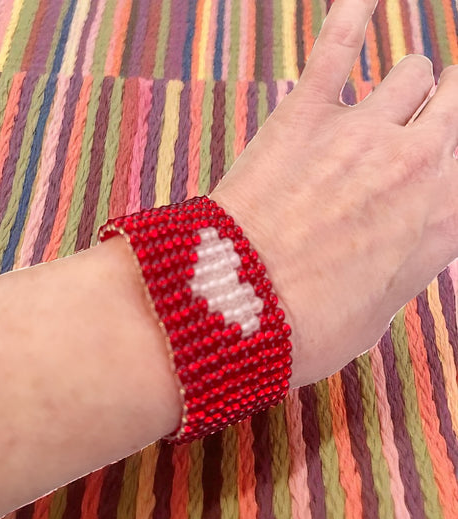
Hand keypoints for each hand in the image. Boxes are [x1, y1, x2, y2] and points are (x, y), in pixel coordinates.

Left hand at [209, 0, 457, 386]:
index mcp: (442, 224)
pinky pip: (340, 44)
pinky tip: (362, 2)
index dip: (449, 163)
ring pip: (415, 70)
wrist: (240, 309)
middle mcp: (418, 167)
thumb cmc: (302, 327)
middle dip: (443, 109)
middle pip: (456, 102)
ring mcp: (364, 131)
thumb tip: (394, 260)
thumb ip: (393, 277)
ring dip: (404, 83)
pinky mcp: (307, 113)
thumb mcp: (370, 322)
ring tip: (386, 95)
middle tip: (427, 118)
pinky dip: (351, 17)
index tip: (437, 161)